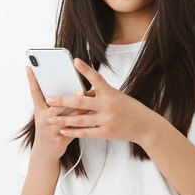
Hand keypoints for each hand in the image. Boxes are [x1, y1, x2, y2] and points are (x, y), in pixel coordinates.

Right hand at [25, 66, 94, 161]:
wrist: (45, 152)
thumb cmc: (47, 129)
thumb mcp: (43, 115)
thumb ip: (51, 102)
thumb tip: (63, 84)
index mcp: (39, 111)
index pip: (34, 92)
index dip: (32, 80)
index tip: (31, 68)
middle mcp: (43, 119)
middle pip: (54, 105)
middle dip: (67, 96)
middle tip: (78, 88)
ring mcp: (52, 130)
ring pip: (67, 116)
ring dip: (79, 107)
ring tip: (88, 98)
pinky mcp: (61, 139)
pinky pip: (75, 128)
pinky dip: (84, 120)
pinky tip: (92, 114)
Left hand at [44, 57, 159, 144]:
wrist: (146, 126)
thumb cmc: (130, 108)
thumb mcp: (117, 96)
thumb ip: (99, 94)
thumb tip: (81, 92)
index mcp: (110, 93)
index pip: (96, 78)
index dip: (85, 69)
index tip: (74, 61)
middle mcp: (108, 105)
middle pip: (81, 102)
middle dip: (63, 101)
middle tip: (49, 99)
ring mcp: (107, 120)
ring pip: (80, 119)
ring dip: (63, 119)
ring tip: (50, 118)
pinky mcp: (107, 132)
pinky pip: (86, 133)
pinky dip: (73, 132)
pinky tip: (63, 130)